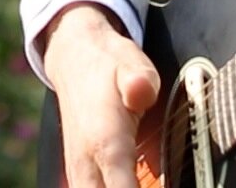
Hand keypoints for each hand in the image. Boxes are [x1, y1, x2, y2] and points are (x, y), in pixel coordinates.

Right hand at [41, 3, 160, 187]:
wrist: (74, 60)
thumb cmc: (108, 66)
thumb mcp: (130, 61)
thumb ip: (138, 81)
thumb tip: (141, 91)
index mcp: (105, 143)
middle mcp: (88, 167)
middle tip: (162, 185)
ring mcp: (81, 177)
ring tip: (154, 183)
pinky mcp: (81, 180)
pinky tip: (140, 183)